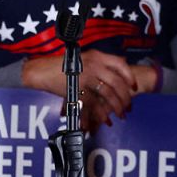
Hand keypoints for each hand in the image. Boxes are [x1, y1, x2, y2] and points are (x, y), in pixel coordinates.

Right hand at [22, 50, 137, 119]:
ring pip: (108, 94)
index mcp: (97, 56)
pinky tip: (106, 120)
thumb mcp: (84, 58)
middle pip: (117, 82)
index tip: (134, 88)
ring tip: (121, 115)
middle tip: (128, 107)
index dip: (130, 77)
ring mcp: (86, 76)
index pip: (121, 64)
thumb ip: (100, 63)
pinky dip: (101, 113)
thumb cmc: (63, 66)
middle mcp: (94, 64)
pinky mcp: (78, 89)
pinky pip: (95, 103)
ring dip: (117, 107)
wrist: (43, 70)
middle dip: (125, 97)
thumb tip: (118, 71)